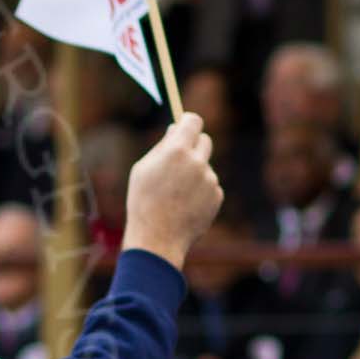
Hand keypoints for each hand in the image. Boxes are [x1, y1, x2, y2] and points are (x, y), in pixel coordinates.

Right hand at [123, 112, 223, 268]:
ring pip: (205, 166)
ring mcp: (210, 179)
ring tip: (174, 194)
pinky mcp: (217, 195)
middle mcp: (197, 162)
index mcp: (177, 151)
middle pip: (205, 140)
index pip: (193, 121)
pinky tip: (184, 205)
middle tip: (180, 157)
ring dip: (194, 173)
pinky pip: (209, 185)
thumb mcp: (142, 169)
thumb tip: (174, 130)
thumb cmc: (143, 201)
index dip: (188, 121)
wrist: (157, 237)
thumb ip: (161, 147)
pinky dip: (199, 191)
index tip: (184, 124)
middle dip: (194, 144)